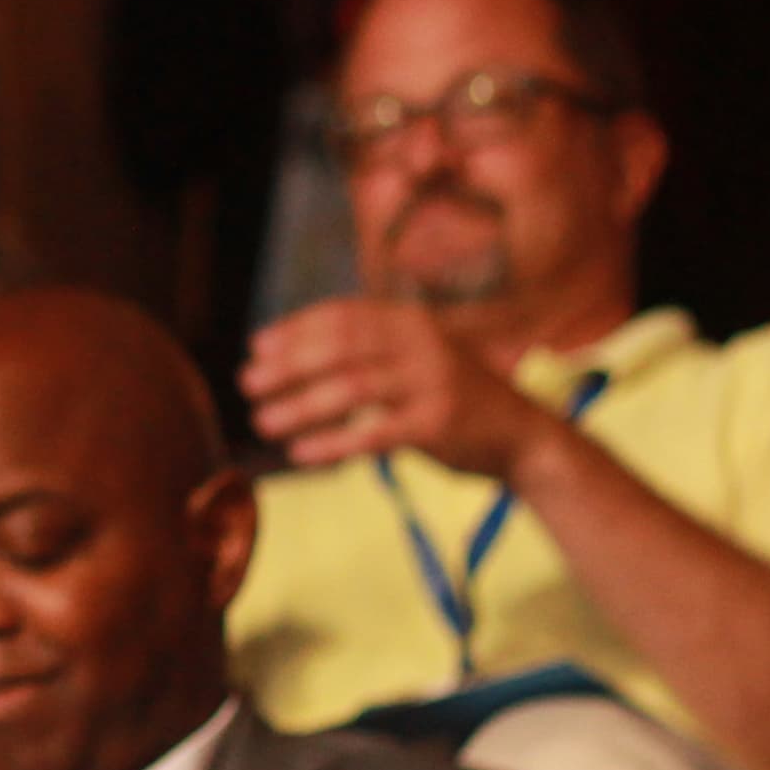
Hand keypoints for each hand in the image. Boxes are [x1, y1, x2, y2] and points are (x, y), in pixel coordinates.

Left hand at [243, 295, 552, 476]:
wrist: (521, 436)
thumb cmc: (449, 398)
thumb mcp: (414, 360)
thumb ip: (367, 352)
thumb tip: (288, 354)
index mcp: (411, 322)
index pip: (343, 315)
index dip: (296, 329)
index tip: (257, 347)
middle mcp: (422, 344)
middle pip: (341, 347)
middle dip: (289, 365)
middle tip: (248, 384)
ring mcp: (432, 382)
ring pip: (352, 388)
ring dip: (300, 406)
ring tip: (264, 422)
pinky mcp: (439, 424)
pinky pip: (376, 433)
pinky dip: (334, 443)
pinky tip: (303, 454)